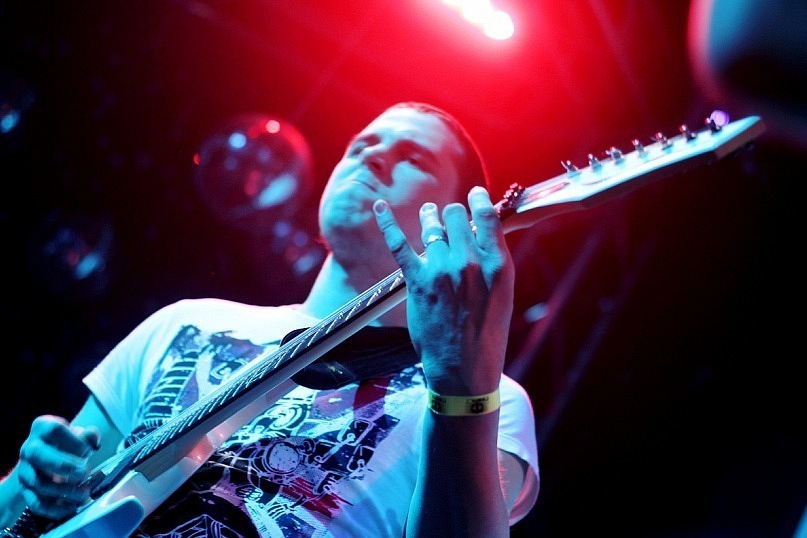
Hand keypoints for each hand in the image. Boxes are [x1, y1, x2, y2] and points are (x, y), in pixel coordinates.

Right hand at [15, 415, 99, 519]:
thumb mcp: (78, 435)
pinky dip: (54, 509)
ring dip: (63, 490)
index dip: (73, 441)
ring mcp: (25, 471)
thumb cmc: (66, 446)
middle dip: (63, 465)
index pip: (54, 430)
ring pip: (38, 482)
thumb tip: (92, 439)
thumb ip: (88, 436)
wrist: (46, 462)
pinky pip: (35, 503)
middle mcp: (30, 448)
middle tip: (84, 473)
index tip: (89, 450)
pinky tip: (71, 508)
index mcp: (42, 428)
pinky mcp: (25, 491)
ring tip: (84, 493)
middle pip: (38, 455)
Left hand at [373, 186, 514, 394]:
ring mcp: (441, 270)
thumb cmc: (487, 334)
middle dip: (454, 215)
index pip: (487, 216)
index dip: (479, 200)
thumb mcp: (503, 295)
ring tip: (429, 214)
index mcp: (498, 265)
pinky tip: (379, 207)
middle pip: (456, 216)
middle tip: (451, 221)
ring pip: (432, 226)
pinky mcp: (417, 281)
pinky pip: (399, 244)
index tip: (475, 195)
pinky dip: (387, 223)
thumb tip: (481, 236)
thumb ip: (492, 263)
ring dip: (431, 217)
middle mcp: (470, 262)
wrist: (463, 369)